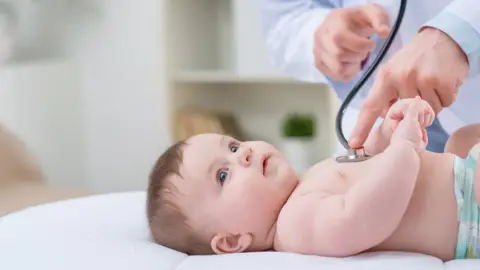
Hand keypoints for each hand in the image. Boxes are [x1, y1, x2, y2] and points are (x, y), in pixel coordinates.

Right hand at [313, 3, 389, 81]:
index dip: (359, 45)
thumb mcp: (372, 13)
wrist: (343, 24)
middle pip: (339, 55)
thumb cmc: (358, 19)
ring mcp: (317, 51)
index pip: (339, 37)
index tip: (371, 44)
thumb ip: (380, 19)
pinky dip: (348, 73)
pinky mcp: (318, 63)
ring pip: (337, 69)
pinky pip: (335, 76)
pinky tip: (351, 63)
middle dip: (358, 56)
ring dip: (353, 66)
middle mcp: (320, 36)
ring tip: (357, 57)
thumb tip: (383, 33)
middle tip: (364, 51)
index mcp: (332, 21)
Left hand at [349, 27, 468, 148]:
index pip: (370, 107)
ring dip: (431, 103)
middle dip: (412, 111)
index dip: (362, 127)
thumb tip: (385, 117)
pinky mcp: (443, 81)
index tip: (355, 144)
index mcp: (385, 77)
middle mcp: (402, 78)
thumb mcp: (393, 70)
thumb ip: (386, 93)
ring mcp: (423, 79)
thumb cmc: (415, 57)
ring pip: (427, 112)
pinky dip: (445, 97)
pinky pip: (444, 104)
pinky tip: (442, 82)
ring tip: (430, 83)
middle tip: (418, 91)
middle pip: (405, 115)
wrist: (443, 36)